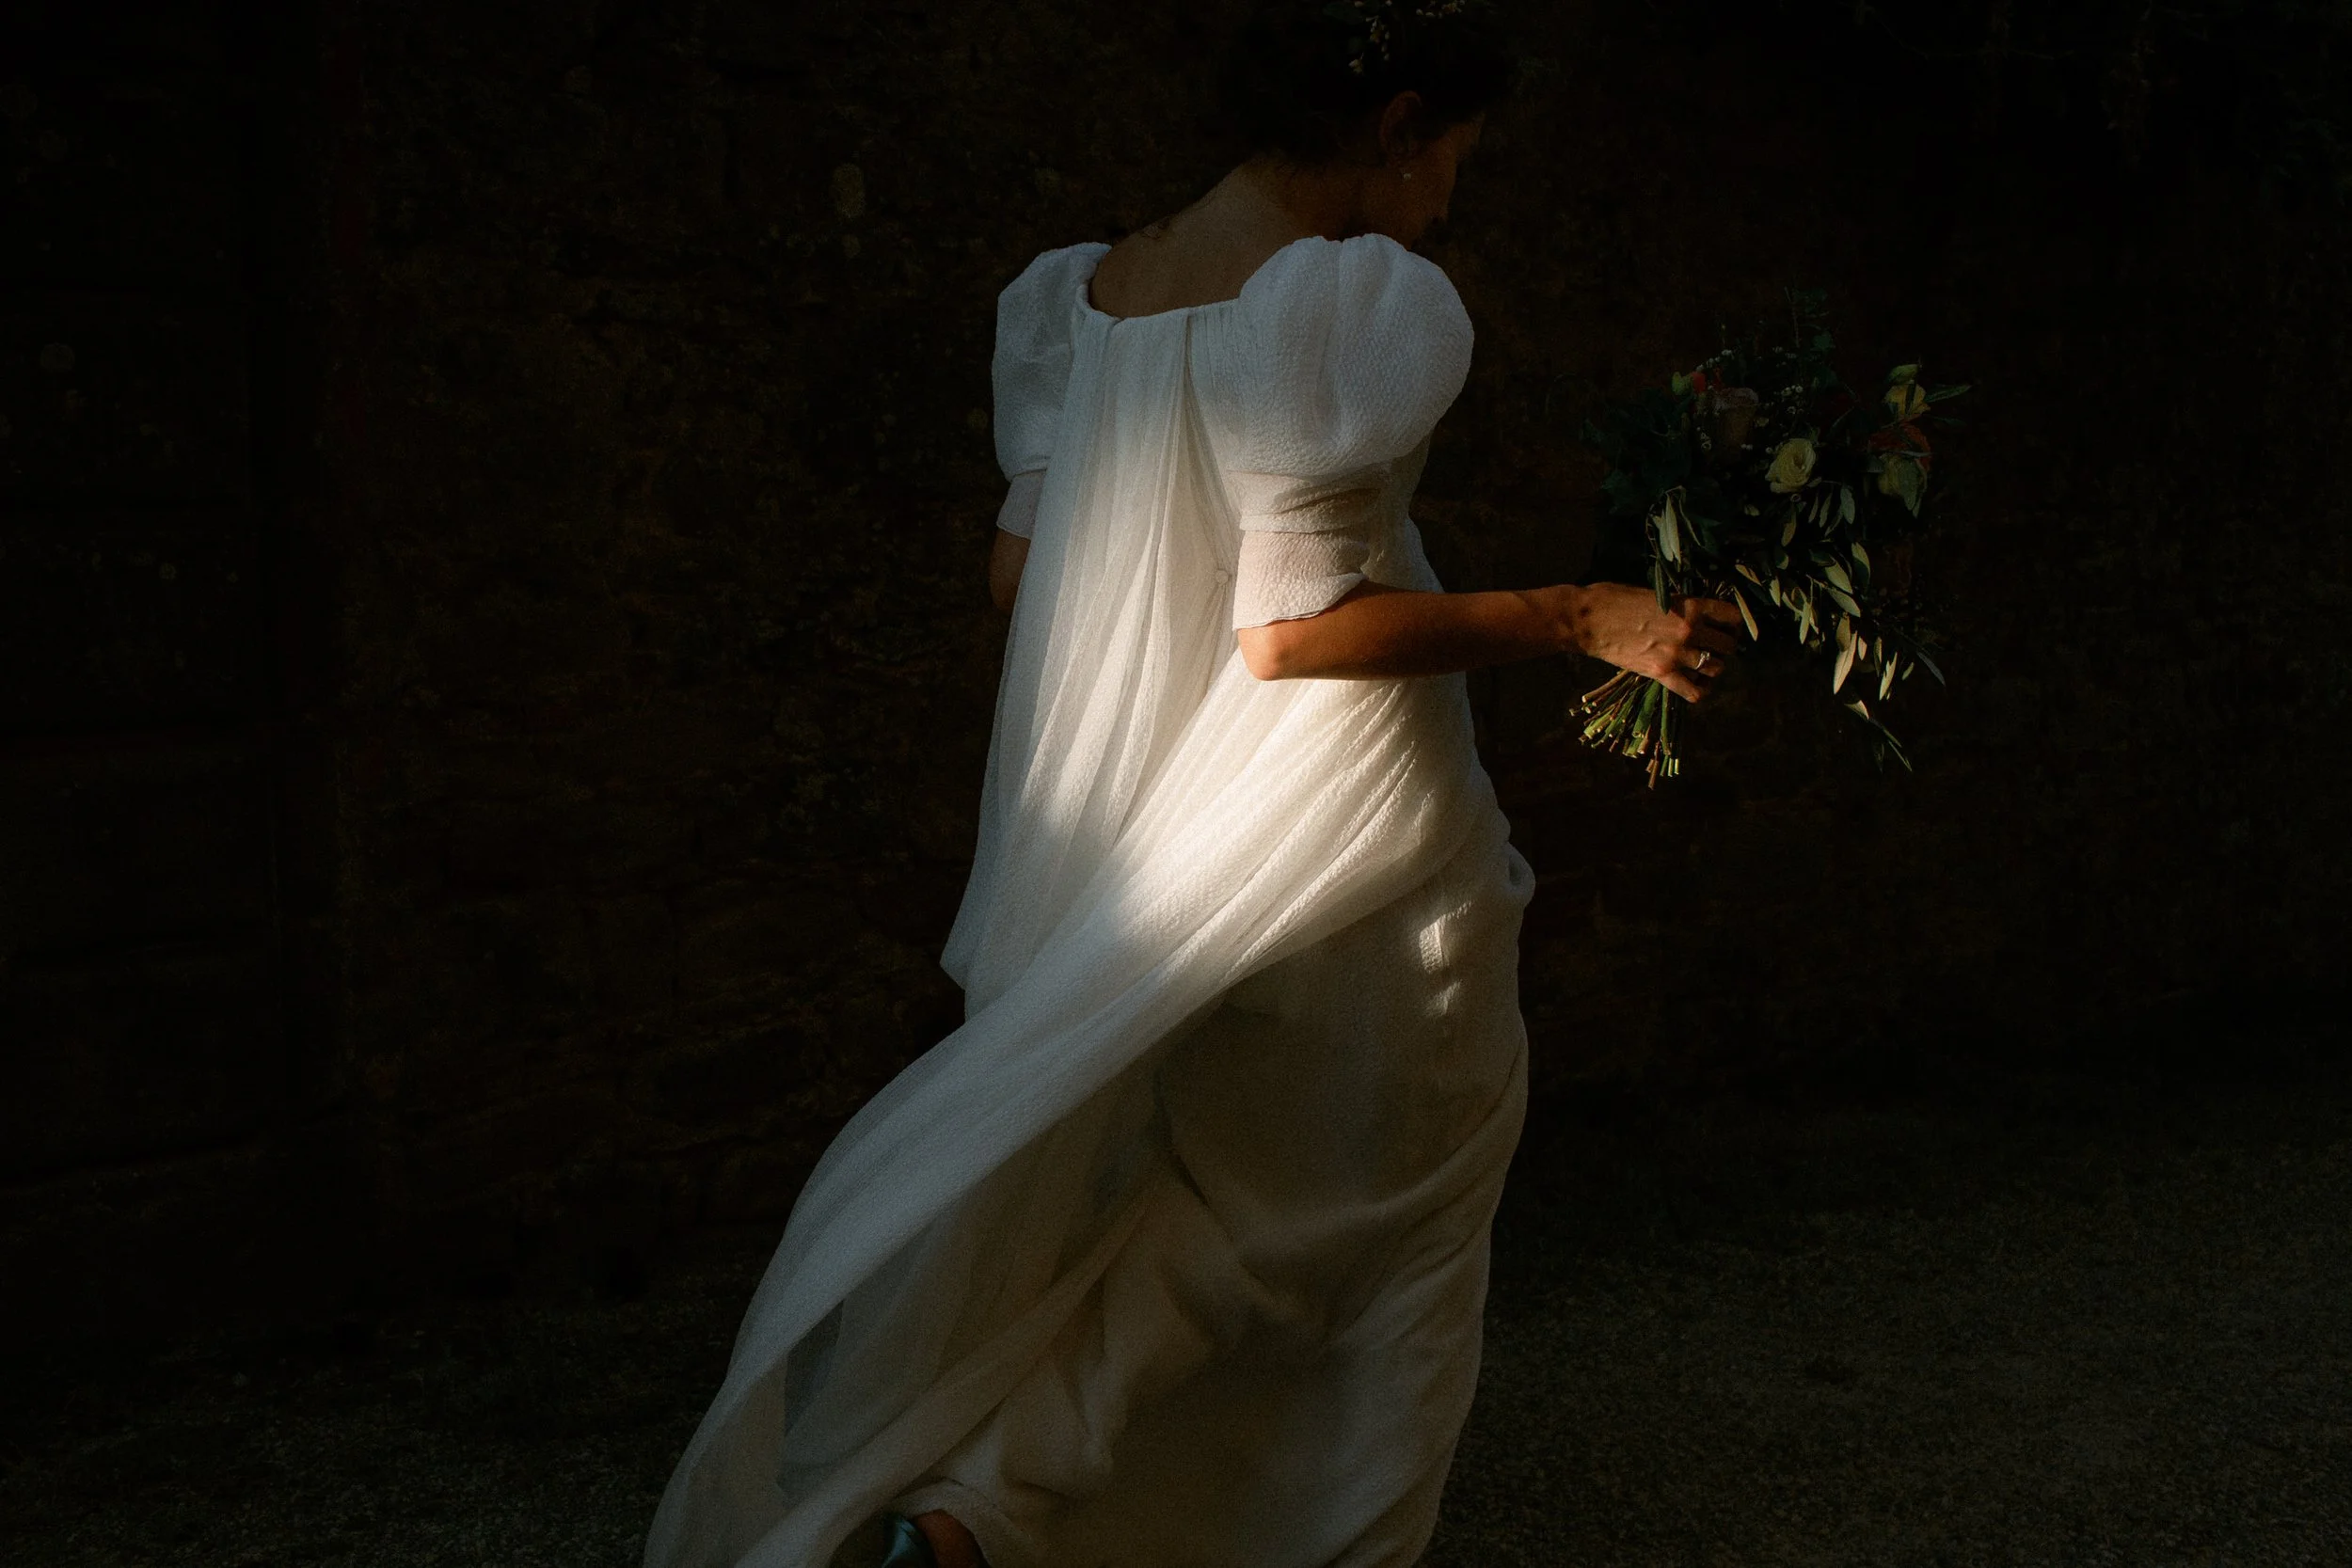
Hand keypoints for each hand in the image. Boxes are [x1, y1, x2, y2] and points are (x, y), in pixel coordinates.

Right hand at [1571, 582, 1741, 700]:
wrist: (1587, 620)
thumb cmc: (1615, 599)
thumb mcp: (1656, 594)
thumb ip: (1679, 606)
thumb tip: (1694, 615)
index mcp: (1689, 606)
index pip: (1731, 616)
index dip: (1734, 624)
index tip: (1727, 628)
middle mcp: (1689, 630)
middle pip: (1728, 645)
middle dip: (1725, 647)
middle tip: (1715, 648)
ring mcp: (1676, 654)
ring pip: (1716, 668)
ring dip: (1714, 668)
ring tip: (1704, 666)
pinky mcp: (1661, 673)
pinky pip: (1693, 692)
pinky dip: (1700, 691)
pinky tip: (1696, 685)